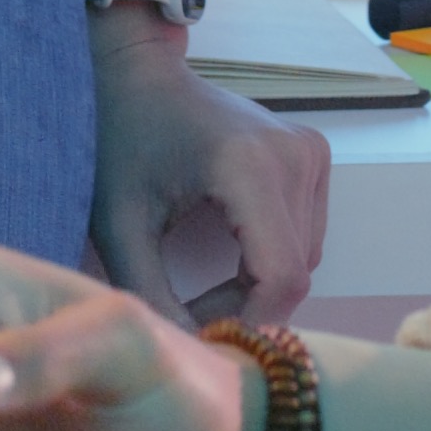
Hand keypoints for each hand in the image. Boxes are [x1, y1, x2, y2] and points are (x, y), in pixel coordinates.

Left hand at [91, 0, 330, 325]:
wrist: (135, 72)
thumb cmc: (118, 137)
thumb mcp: (119, 224)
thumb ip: (150, 294)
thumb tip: (186, 358)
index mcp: (249, 166)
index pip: (280, 278)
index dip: (247, 325)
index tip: (201, 345)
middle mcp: (294, 156)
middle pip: (293, 273)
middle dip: (245, 312)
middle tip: (188, 322)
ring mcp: (309, 153)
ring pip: (302, 261)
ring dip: (257, 291)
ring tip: (200, 296)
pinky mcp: (312, 157)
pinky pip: (304, 237)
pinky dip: (269, 263)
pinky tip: (226, 265)